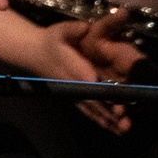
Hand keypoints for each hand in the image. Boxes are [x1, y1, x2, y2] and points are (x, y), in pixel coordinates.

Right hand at [0, 5, 131, 131]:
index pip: (89, 83)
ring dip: (106, 120)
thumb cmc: (49, 41)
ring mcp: (73, 93)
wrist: (32, 52)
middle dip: (109, 112)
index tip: (118, 102)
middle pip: (93, 101)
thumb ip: (74, 29)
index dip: (102, 92)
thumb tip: (88, 26)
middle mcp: (74, 85)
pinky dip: (100, 120)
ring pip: (91, 109)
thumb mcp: (59, 31)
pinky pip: (88, 112)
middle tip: (125, 123)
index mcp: (73, 70)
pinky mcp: (74, 97)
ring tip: (123, 130)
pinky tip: (113, 129)